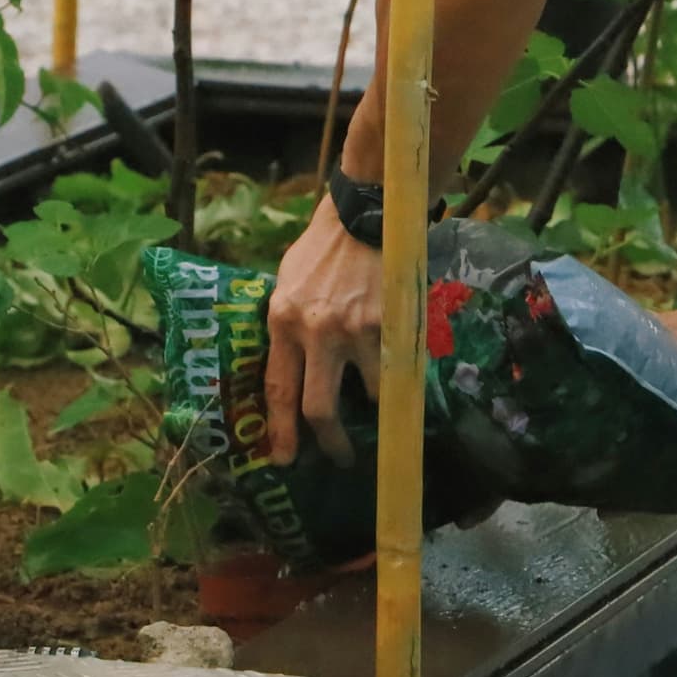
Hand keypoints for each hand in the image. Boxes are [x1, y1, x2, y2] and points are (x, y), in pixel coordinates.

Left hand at [263, 199, 381, 467]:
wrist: (362, 217)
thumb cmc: (319, 251)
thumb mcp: (285, 286)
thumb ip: (284, 327)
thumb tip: (287, 369)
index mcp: (282, 321)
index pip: (278, 390)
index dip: (282, 431)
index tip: (284, 460)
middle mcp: (315, 331)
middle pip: (319, 408)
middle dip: (329, 443)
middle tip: (338, 457)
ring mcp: (355, 330)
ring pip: (367, 396)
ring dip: (372, 412)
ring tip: (377, 413)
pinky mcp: (389, 324)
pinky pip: (394, 370)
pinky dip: (396, 382)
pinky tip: (398, 382)